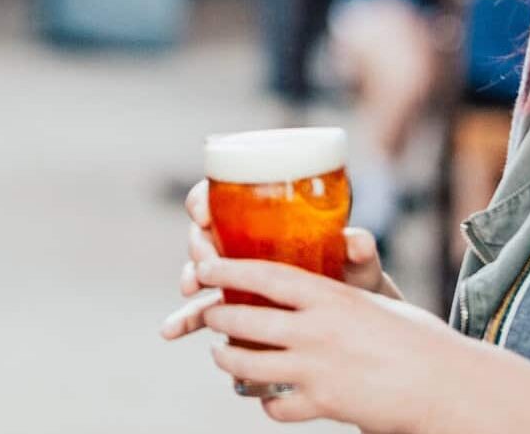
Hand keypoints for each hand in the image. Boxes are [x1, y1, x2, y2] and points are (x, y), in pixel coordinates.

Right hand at [159, 180, 395, 339]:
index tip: (203, 212)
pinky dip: (184, 320)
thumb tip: (356, 241)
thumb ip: (358, 250)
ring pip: (199, 272)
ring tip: (190, 291)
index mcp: (266, 219)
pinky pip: (202, 312)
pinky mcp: (234, 310)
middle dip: (198, 244)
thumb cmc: (354, 279)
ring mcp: (236, 279)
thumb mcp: (358, 263)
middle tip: (206, 261)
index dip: (205, 199)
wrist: (358, 324)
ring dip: (188, 279)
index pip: (223, 197)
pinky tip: (171, 332)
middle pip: (206, 233)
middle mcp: (243, 244)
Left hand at [188, 255, 466, 432]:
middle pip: (245, 320)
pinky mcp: (325, 405)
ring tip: (223, 356)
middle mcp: (317, 330)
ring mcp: (318, 370)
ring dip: (228, 360)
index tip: (203, 267)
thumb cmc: (419, 339)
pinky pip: (276, 406)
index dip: (227, 269)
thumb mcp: (374, 302)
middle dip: (217, 316)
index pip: (264, 275)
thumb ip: (335, 296)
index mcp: (331, 296)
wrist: (450, 388)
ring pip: (249, 365)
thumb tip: (304, 290)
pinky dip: (267, 403)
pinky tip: (269, 398)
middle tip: (210, 313)